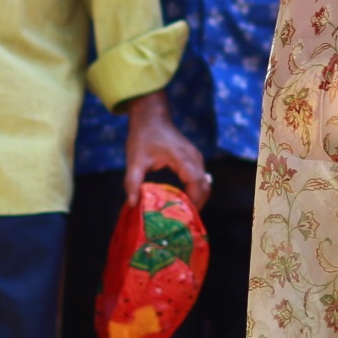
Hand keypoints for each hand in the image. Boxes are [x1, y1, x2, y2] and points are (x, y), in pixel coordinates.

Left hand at [124, 89, 210, 206]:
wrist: (151, 116)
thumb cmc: (143, 136)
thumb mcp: (135, 160)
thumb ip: (132, 182)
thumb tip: (132, 204)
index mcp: (182, 158)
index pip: (197, 184)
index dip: (193, 202)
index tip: (183, 217)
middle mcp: (194, 158)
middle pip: (205, 187)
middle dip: (196, 205)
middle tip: (182, 221)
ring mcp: (196, 158)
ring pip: (204, 184)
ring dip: (196, 199)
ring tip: (182, 215)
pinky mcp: (193, 159)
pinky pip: (200, 179)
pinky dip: (195, 192)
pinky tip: (181, 202)